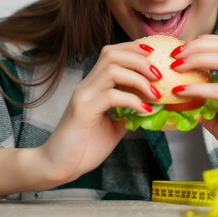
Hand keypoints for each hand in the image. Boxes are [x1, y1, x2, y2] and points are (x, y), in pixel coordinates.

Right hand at [38, 41, 160, 183]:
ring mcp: (83, 96)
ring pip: (112, 69)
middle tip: (158, 75)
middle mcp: (87, 85)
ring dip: (138, 78)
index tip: (154, 57)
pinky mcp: (82, 110)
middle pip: (112, 54)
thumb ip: (129, 112)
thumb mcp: (115, 125)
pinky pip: (111, 96)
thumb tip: (151, 105)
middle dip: (140, 59)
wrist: (58, 167)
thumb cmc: (84, 147)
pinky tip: (144, 110)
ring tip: (155, 93)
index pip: (111, 52)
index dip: (134, 49)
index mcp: (93, 85)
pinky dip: (132, 100)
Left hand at [170, 35, 217, 175]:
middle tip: (174, 55)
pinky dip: (196, 88)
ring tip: (176, 66)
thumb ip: (204, 107)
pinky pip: (217, 90)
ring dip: (195, 58)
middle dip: (196, 44)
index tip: (181, 51)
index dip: (202, 42)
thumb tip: (180, 102)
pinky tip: (180, 92)